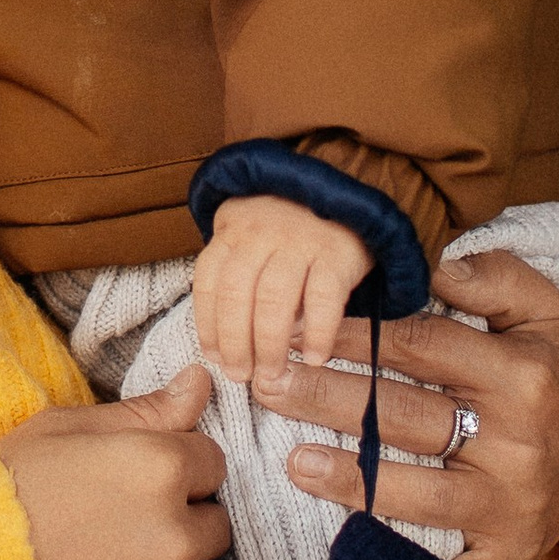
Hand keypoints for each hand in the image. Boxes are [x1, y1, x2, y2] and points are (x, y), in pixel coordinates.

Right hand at [0, 366, 241, 559]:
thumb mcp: (64, 431)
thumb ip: (145, 411)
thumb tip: (204, 382)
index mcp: (158, 466)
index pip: (212, 465)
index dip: (180, 476)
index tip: (143, 492)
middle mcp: (174, 532)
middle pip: (218, 528)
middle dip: (184, 531)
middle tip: (131, 540)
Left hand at [192, 193, 371, 403]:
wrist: (351, 184)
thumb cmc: (295, 225)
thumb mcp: (255, 234)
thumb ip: (240, 273)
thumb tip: (226, 342)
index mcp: (234, 228)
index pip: (208, 282)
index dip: (208, 325)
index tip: (214, 358)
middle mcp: (261, 231)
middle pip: (236, 295)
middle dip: (235, 343)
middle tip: (241, 376)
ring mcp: (300, 239)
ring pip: (273, 301)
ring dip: (269, 346)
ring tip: (271, 374)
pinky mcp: (338, 251)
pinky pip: (323, 298)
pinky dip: (317, 332)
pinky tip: (314, 357)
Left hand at [274, 249, 558, 559]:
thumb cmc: (557, 380)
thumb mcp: (546, 314)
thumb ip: (495, 278)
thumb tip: (435, 262)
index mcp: (521, 375)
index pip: (420, 347)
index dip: (353, 334)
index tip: (297, 326)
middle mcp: (516, 442)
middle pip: (405, 417)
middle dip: (327, 398)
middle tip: (265, 383)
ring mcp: (509, 504)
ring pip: (417, 491)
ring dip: (350, 478)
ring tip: (293, 461)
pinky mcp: (503, 555)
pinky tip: (350, 547)